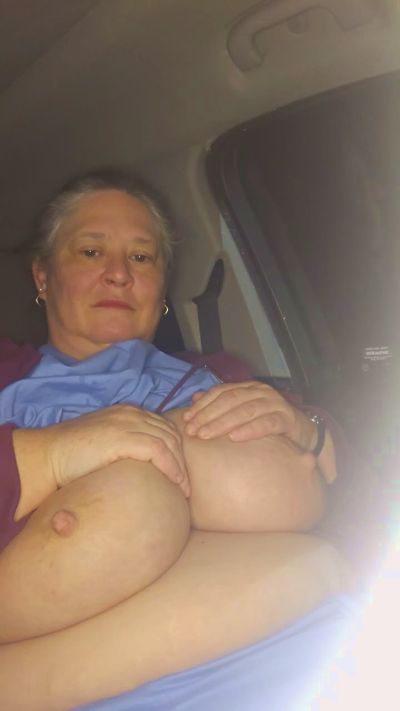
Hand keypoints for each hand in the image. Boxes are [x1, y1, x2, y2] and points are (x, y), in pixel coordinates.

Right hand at [48, 404, 189, 495]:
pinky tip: (175, 483)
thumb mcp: (104, 444)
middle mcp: (130, 413)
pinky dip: (171, 467)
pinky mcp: (123, 437)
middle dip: (183, 458)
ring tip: (184, 489)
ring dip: (180, 466)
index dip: (176, 448)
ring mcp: (127, 423)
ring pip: (169, 441)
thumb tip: (142, 467)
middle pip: (171, 432)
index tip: (181, 470)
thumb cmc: (72, 457)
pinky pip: (158, 450)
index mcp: (127, 412)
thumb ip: (124, 447)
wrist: (49, 455)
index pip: (163, 425)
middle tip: (186, 483)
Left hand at [183, 381, 335, 483]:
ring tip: (206, 435)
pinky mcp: (287, 418)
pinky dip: (249, 430)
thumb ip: (222, 404)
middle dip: (208, 416)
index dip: (202, 405)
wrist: (303, 433)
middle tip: (192, 431)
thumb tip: (195, 398)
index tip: (186, 420)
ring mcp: (275, 403)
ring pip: (244, 411)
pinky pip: (266, 423)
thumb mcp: (244, 412)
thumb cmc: (268, 423)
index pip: (220, 392)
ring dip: (223, 423)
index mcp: (248, 388)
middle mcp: (261, 392)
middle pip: (229, 401)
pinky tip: (234, 438)